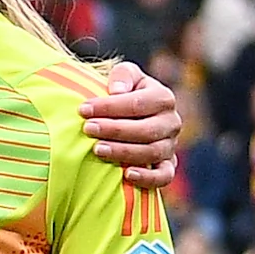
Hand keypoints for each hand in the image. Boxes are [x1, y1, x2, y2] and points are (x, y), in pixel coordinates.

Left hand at [82, 59, 181, 192]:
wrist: (133, 116)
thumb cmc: (124, 93)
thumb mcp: (124, 76)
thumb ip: (123, 75)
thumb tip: (117, 90)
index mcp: (163, 98)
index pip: (138, 104)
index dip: (109, 107)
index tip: (83, 110)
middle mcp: (171, 122)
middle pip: (146, 130)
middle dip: (114, 130)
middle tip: (88, 129)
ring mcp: (170, 145)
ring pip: (152, 152)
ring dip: (123, 152)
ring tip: (97, 149)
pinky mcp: (167, 165)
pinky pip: (164, 176)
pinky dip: (148, 177)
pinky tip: (127, 174)